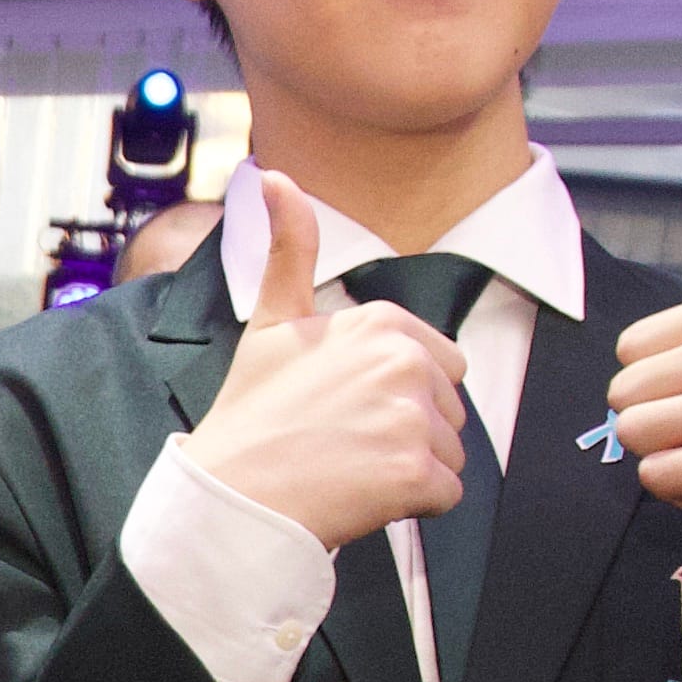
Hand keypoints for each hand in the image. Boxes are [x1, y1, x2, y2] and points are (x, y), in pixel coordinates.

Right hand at [186, 201, 468, 550]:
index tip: (344, 408)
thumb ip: (289, 246)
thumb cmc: (252, 415)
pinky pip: (446, 492)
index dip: (395, 395)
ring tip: (350, 468)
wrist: (232, 495)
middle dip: (407, 431)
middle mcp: (405, 362)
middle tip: (344, 441)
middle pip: (447, 409)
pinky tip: (363, 493)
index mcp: (382, 323)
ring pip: (449, 451)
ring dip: (409, 469)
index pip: (437, 365)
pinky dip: (412, 504)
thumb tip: (274, 176)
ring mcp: (413, 417)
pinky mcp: (418, 472)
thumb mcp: (272, 321)